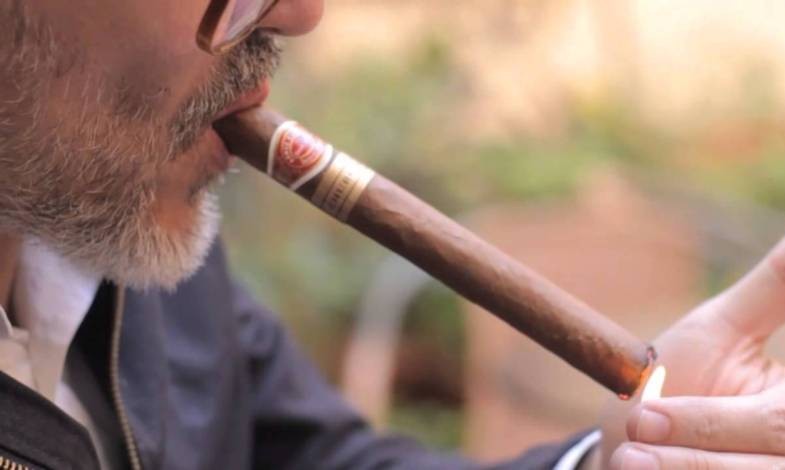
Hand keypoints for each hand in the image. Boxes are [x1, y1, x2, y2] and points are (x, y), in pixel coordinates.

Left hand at [598, 238, 784, 468]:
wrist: (633, 453)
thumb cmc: (680, 380)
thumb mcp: (720, 329)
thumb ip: (774, 287)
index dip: (724, 409)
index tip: (664, 403)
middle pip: (779, 429)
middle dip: (706, 427)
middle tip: (640, 421)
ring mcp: (776, 468)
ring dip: (687, 467)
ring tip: (629, 459)